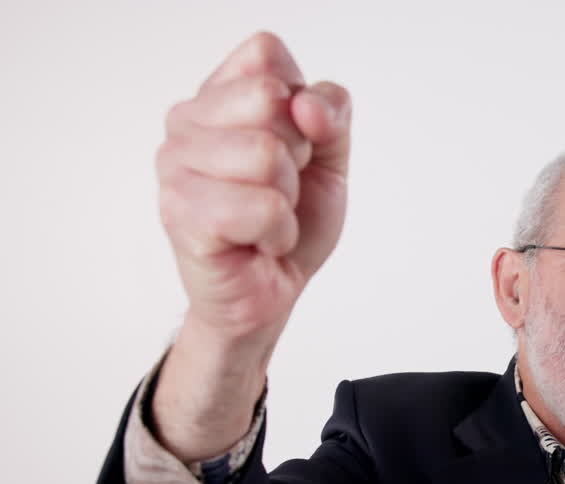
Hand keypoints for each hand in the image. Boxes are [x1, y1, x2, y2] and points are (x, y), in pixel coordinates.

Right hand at [156, 31, 351, 351]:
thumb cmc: (292, 219)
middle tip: (279, 189)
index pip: (266, 55)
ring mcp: (175, 165)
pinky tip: (257, 242)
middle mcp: (185, 120)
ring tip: (266, 218)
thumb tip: (305, 105)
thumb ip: (332, 113)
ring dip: (287, 201)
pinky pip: (262, 207)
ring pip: (267, 154)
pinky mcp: (180, 213)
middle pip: (270, 100)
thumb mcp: (330, 157)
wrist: (273, 290)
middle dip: (298, 156)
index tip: (296, 146)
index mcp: (218, 94)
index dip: (302, 104)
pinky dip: (277, 233)